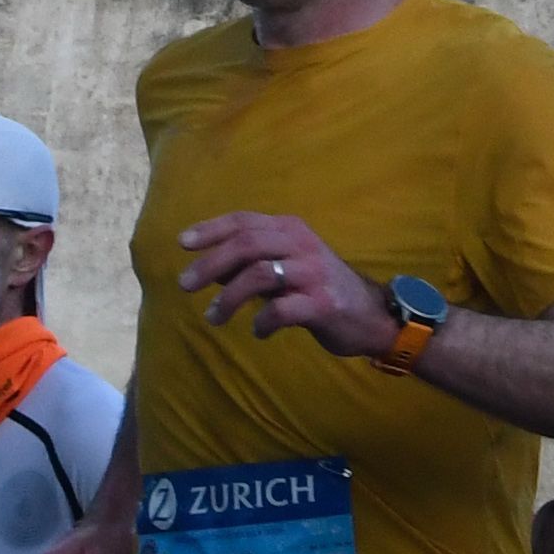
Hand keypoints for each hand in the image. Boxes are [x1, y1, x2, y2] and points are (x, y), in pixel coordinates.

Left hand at [173, 213, 389, 357]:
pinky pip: (282, 310)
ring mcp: (314, 273)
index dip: (211, 229)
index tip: (182, 243)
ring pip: (260, 275)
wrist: (370, 314)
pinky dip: (262, 322)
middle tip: (185, 284)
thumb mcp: (286, 267)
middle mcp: (302, 244)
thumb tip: (209, 267)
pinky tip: (259, 332)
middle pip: (247, 244)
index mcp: (291, 229)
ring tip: (214, 317)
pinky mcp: (323, 303)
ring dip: (229, 297)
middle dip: (211, 263)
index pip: (244, 221)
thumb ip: (252, 263)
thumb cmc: (320, 288)